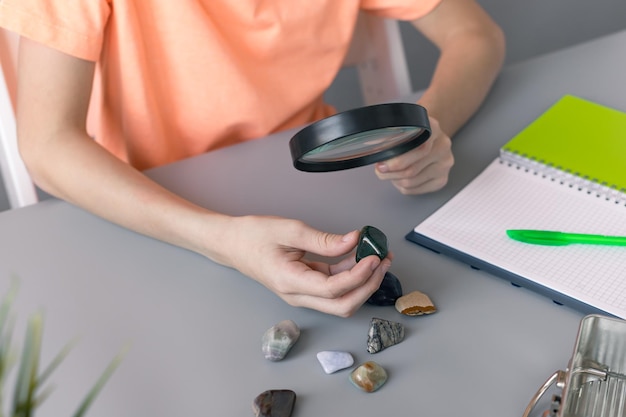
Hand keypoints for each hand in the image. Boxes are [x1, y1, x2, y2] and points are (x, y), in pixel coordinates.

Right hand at [213, 216, 391, 316]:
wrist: (232, 244)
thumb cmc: (253, 236)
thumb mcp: (289, 230)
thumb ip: (324, 239)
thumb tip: (353, 241)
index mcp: (290, 281)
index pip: (333, 289)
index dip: (358, 275)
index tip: (374, 256)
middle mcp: (297, 295)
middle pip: (342, 305)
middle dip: (368, 286)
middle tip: (383, 260)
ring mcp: (302, 293)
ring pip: (341, 300)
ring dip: (363, 282)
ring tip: (378, 256)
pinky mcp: (306, 286)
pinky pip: (333, 288)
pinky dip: (350, 274)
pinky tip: (360, 256)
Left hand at [374, 116, 453, 194]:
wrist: (430, 137)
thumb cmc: (413, 133)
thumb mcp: (405, 127)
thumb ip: (393, 136)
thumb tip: (377, 153)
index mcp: (434, 129)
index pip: (417, 149)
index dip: (397, 160)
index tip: (381, 163)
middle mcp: (443, 146)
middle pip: (412, 169)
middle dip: (391, 173)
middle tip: (380, 170)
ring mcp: (444, 164)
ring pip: (411, 182)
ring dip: (395, 180)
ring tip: (390, 173)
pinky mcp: (442, 179)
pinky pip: (415, 189)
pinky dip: (403, 187)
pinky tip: (400, 178)